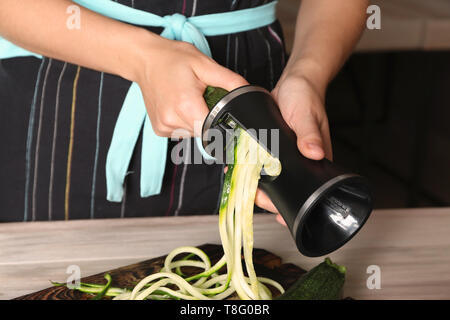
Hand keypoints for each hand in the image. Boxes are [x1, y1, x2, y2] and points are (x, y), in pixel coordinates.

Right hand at [134, 34, 247, 136]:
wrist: (144, 59)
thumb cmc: (173, 59)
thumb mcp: (206, 64)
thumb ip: (230, 81)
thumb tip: (249, 92)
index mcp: (186, 105)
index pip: (213, 129)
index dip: (221, 122)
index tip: (221, 112)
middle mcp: (172, 119)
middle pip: (204, 132)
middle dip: (209, 118)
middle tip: (202, 98)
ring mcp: (164, 126)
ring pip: (193, 133)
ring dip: (197, 120)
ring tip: (188, 99)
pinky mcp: (159, 129)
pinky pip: (181, 132)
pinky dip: (185, 122)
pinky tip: (179, 106)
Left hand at [254, 69, 332, 224]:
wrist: (294, 83)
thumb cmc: (307, 98)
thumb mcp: (307, 115)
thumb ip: (310, 133)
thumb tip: (314, 152)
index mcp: (314, 161)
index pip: (305, 190)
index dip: (290, 205)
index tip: (277, 214)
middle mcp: (299, 162)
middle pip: (284, 189)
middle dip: (267, 197)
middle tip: (252, 194)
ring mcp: (285, 156)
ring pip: (270, 178)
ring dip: (255, 184)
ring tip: (240, 183)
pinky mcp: (272, 147)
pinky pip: (261, 162)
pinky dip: (249, 167)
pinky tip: (236, 168)